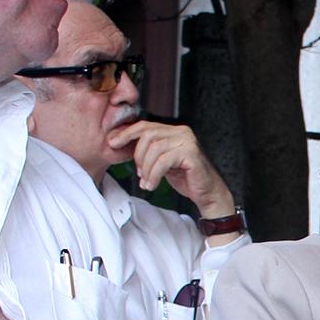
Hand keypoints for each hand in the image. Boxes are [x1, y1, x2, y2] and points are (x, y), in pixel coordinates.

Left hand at [109, 119, 235, 217]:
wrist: (207, 193)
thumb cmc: (185, 178)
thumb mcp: (161, 161)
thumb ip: (148, 151)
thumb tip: (121, 143)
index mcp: (173, 130)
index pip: (145, 126)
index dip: (126, 133)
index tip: (113, 143)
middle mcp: (181, 131)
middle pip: (148, 135)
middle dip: (138, 156)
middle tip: (140, 174)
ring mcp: (187, 141)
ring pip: (154, 149)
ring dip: (147, 169)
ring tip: (147, 183)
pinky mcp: (191, 153)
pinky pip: (164, 161)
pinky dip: (154, 175)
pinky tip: (153, 184)